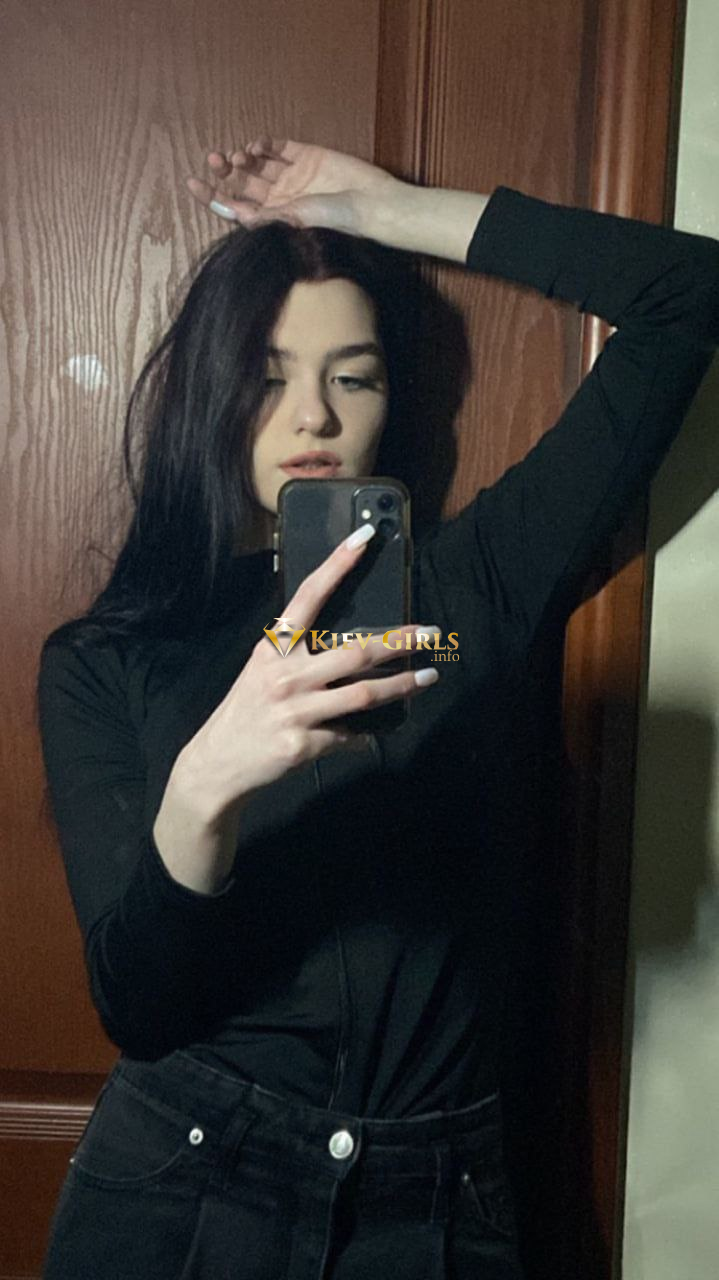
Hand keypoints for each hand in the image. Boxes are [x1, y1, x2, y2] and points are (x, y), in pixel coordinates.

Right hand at [174, 527, 439, 821]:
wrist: (217, 763)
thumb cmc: (246, 711)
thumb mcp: (262, 672)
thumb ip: (297, 655)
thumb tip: (350, 645)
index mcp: (274, 648)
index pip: (309, 596)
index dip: (337, 564)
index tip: (365, 536)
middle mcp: (285, 675)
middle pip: (355, 652)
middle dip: (399, 640)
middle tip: (431, 632)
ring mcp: (295, 710)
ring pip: (363, 694)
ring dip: (402, 685)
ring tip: (428, 676)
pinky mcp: (303, 744)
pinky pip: (349, 734)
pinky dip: (366, 733)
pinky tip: (378, 731)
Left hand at [186, 137, 405, 237]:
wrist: (371, 204)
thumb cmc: (337, 223)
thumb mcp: (298, 222)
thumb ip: (269, 217)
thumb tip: (237, 215)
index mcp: (273, 219)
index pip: (235, 208)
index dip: (212, 197)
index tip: (192, 183)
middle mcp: (279, 199)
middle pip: (241, 184)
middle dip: (224, 173)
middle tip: (213, 161)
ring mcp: (292, 177)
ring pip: (256, 165)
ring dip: (241, 157)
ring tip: (237, 155)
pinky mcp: (306, 157)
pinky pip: (278, 148)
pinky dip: (263, 144)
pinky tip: (257, 146)